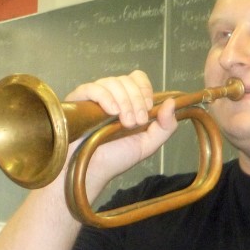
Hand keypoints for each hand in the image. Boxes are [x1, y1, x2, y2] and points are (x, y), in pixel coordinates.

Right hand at [64, 70, 177, 189]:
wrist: (91, 171)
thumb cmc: (115, 158)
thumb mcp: (148, 144)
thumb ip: (166, 126)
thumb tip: (172, 103)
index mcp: (127, 101)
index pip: (137, 78)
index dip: (144, 89)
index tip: (147, 108)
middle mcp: (111, 96)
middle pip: (126, 79)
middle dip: (136, 100)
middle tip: (135, 122)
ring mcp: (93, 97)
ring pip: (111, 82)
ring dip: (123, 101)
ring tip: (124, 123)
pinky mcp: (77, 101)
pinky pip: (91, 88)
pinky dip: (105, 97)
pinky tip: (111, 111)